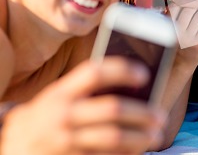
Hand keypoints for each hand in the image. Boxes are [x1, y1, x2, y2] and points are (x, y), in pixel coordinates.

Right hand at [1, 58, 164, 154]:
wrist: (15, 144)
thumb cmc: (50, 114)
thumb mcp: (60, 96)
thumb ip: (87, 89)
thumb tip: (134, 87)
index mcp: (62, 92)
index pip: (94, 73)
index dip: (121, 70)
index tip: (145, 74)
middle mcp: (63, 114)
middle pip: (111, 108)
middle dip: (142, 112)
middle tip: (160, 116)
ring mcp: (65, 140)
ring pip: (112, 137)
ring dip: (139, 137)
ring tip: (155, 135)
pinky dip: (125, 154)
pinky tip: (137, 150)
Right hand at [169, 1, 197, 50]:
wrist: (180, 64)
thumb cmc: (174, 44)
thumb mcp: (166, 32)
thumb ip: (168, 18)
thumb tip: (174, 4)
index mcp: (167, 28)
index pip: (173, 8)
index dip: (183, 1)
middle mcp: (176, 33)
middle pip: (188, 10)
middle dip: (197, 3)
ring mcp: (188, 39)